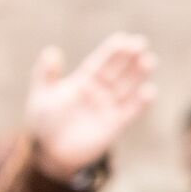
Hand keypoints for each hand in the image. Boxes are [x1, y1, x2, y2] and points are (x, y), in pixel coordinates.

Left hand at [23, 35, 158, 179]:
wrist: (50, 152)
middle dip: (129, 58)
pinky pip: (131, 112)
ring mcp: (108, 107)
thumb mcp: (41, 96)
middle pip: (117, 72)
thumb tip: (52, 51)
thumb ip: (46, 74)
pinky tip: (149, 91)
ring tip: (148, 61)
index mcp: (83, 82)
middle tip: (141, 43)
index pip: (100, 63)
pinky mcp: (115, 125)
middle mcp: (99, 92)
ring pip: (127, 88)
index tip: (124, 39)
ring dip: (138, 75)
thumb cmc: (43, 123)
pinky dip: (141, 102)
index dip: (111, 51)